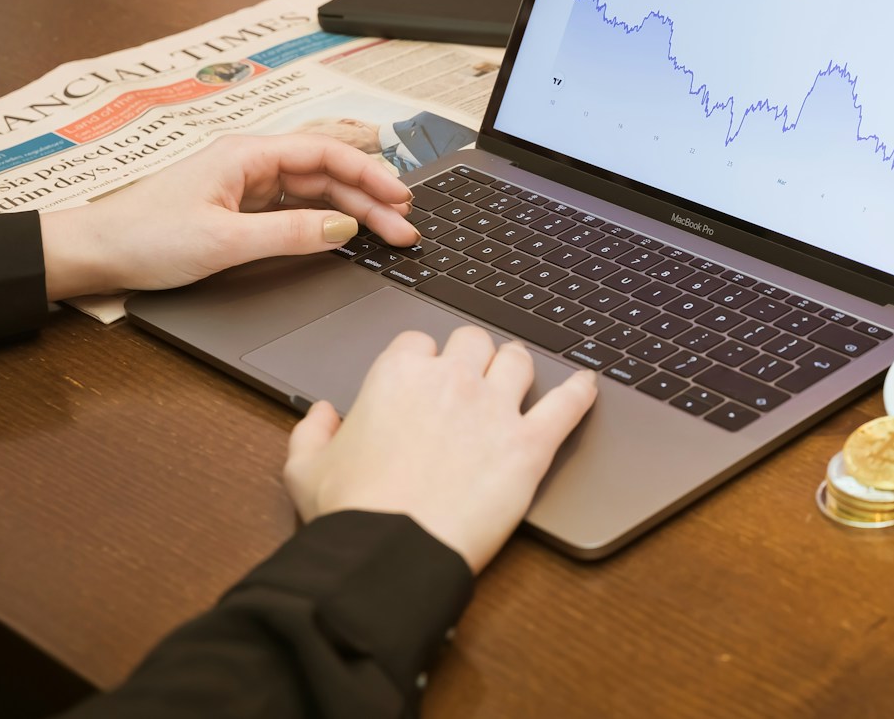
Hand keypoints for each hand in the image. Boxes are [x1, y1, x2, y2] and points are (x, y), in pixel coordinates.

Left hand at [39, 133, 418, 299]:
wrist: (95, 254)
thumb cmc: (144, 238)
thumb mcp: (224, 241)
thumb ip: (289, 234)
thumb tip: (343, 229)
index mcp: (247, 154)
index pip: (325, 153)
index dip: (370, 174)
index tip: (400, 199)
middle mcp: (250, 163)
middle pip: (327, 175)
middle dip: (371, 199)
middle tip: (406, 229)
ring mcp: (246, 186)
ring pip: (316, 193)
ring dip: (354, 212)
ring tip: (389, 235)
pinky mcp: (241, 210)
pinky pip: (296, 210)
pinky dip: (326, 223)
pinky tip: (347, 238)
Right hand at [283, 327, 598, 572]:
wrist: (389, 553)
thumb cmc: (350, 513)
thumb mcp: (305, 470)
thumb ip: (311, 432)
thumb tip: (321, 414)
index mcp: (398, 376)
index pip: (418, 342)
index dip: (422, 361)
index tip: (424, 379)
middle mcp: (451, 380)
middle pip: (473, 340)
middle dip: (471, 355)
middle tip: (472, 378)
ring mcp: (494, 409)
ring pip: (517, 359)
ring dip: (516, 366)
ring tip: (517, 378)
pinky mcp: (528, 446)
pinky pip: (566, 405)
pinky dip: (581, 392)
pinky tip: (589, 384)